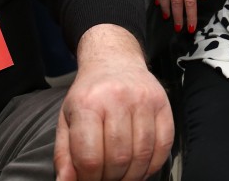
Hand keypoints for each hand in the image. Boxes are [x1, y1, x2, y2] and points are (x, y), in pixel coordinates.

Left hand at [54, 25, 173, 180]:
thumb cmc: (90, 94)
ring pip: (142, 155)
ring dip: (132, 175)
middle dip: (111, 178)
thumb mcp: (67, 119)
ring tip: (122, 175)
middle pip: (118, 159)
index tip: (88, 180)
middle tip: (106, 178)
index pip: (90, 157)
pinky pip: (163, 146)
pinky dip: (153, 165)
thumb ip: (64, 154)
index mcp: (87, 104)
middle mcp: (117, 99)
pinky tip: (141, 167)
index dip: (89, 179)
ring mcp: (142, 100)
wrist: (114, 60)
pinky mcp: (162, 103)